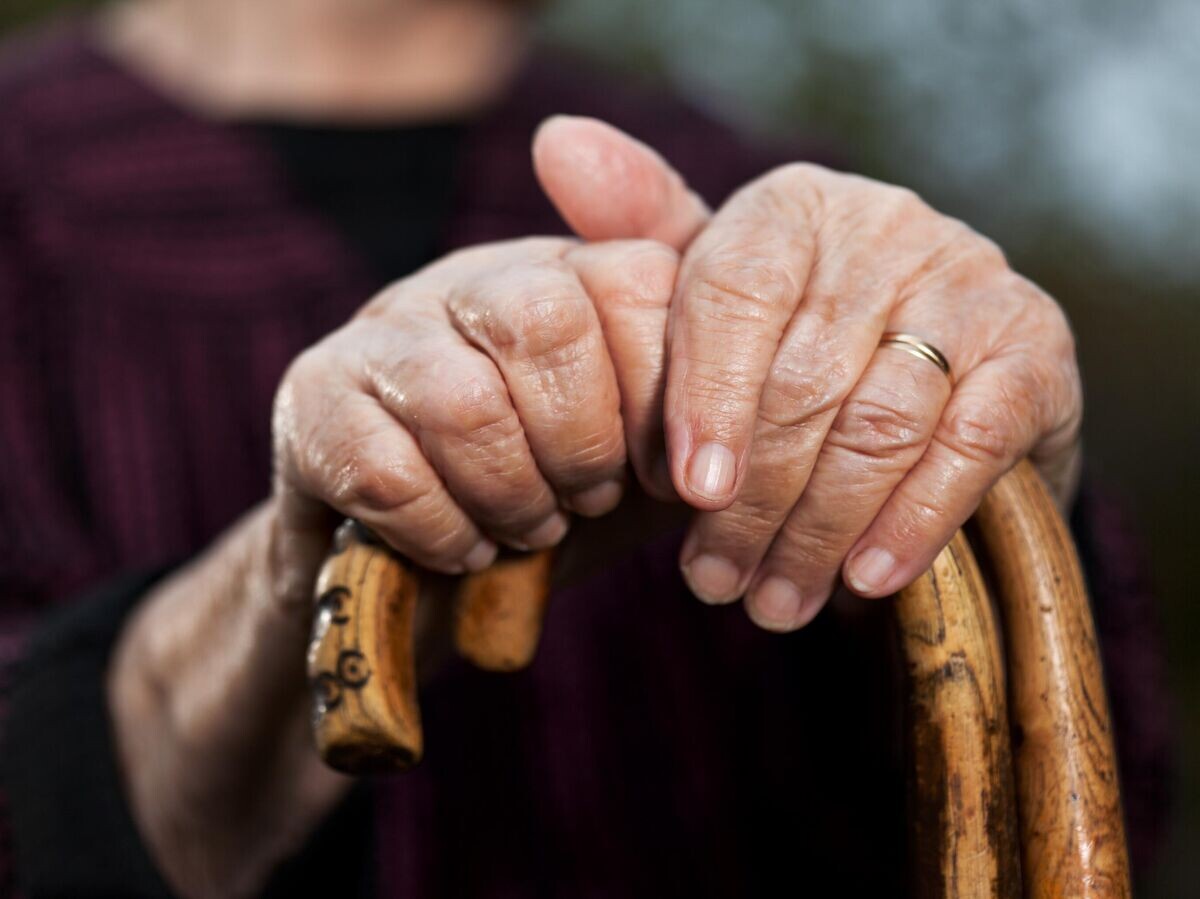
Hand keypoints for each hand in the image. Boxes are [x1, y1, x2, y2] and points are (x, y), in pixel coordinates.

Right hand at [109, 234, 682, 898]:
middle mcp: (468, 280)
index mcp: (563, 272)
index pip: (637, 283)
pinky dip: (444, 533)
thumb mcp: (649, 441)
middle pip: (544, 322)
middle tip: (586, 498)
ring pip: (461, 399)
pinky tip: (462, 547)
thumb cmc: (554, 491)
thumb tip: (765, 348)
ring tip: (527, 527)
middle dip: (581, 442)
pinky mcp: (311, 405)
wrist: (422, 567)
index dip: (664, 394)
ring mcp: (382, 335)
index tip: (665, 471)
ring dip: (512, 493)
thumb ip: (708, 384)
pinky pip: (387, 470)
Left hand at [535, 116, 1082, 631]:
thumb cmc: (793, 343)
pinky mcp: (1036, 351)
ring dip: (819, 529)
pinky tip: (866, 581)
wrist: (936, 379)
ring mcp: (971, 283)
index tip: (685, 494)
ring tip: (773, 601)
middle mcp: (887, 227)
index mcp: (792, 208)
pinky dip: (914, 520)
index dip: (706, 400)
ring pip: (878, 422)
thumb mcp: (715, 295)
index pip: (735, 292)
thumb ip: (643, 236)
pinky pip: (968, 445)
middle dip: (754, 500)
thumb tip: (556, 143)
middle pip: (802, 376)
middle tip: (716, 582)